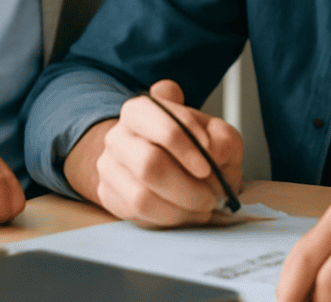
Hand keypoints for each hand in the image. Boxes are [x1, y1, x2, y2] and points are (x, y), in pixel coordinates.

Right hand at [84, 79, 242, 227]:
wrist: (162, 162)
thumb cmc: (189, 145)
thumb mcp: (215, 135)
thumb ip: (222, 137)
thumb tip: (213, 151)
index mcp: (141, 110)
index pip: (165, 126)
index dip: (189, 148)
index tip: (208, 167)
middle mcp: (118, 135)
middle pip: (149, 164)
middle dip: (187, 187)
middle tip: (211, 197)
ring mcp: (109, 166)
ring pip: (142, 196)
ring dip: (180, 208)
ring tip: (202, 207)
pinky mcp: (109, 195)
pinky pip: (138, 216)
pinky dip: (168, 219)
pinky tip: (184, 213)